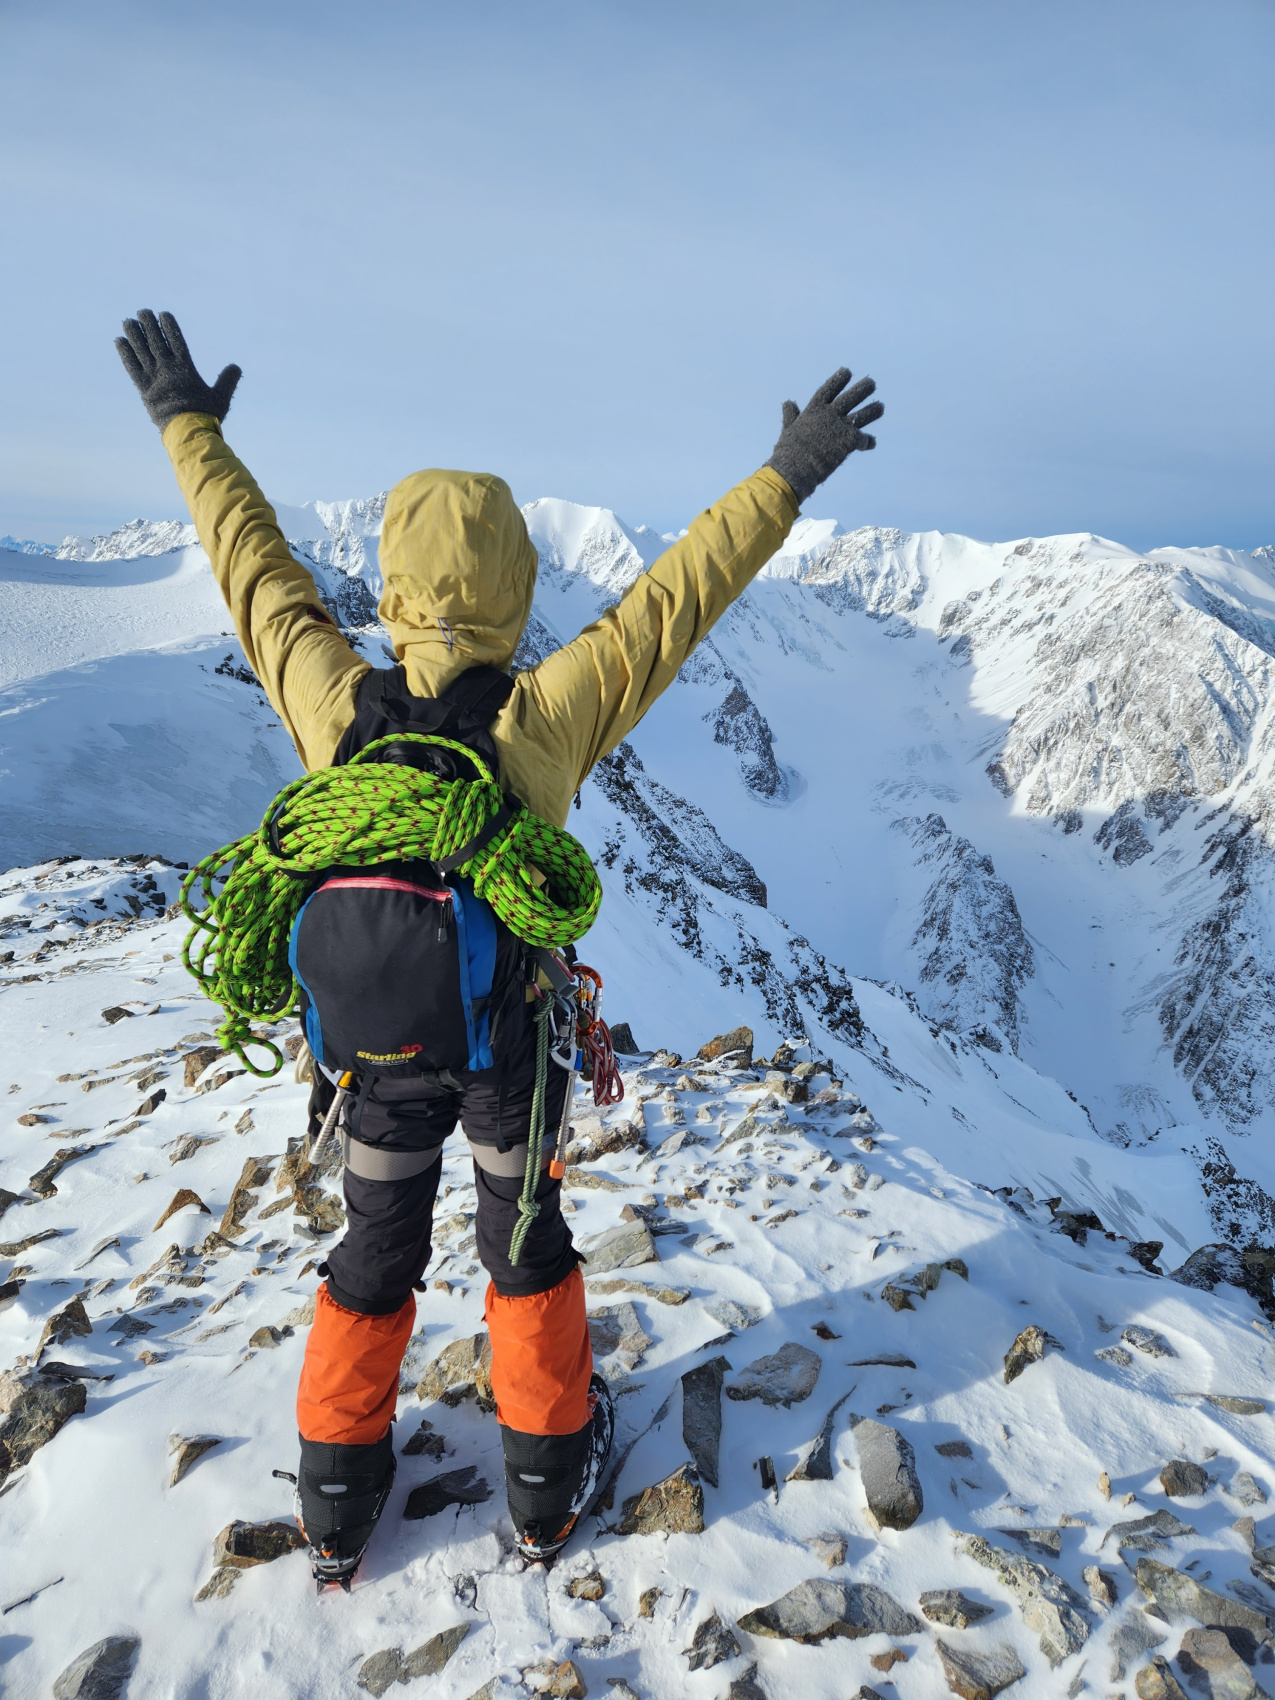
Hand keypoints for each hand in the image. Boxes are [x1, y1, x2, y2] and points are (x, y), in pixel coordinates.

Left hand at [115, 309, 241, 431]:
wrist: (187, 431)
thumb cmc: (206, 415)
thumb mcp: (221, 397)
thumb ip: (227, 381)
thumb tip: (236, 367)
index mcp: (186, 367)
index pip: (175, 339)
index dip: (168, 325)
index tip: (163, 314)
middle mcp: (168, 367)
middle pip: (155, 340)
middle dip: (148, 324)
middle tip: (143, 312)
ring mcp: (154, 376)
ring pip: (141, 349)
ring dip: (134, 334)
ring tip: (129, 322)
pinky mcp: (143, 388)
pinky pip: (131, 366)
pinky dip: (125, 353)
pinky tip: (119, 341)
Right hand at [765, 367, 882, 505]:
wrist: (794, 469)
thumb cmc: (788, 451)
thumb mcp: (788, 428)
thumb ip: (791, 415)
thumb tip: (788, 403)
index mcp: (814, 409)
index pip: (829, 389)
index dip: (838, 379)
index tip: (847, 371)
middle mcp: (829, 414)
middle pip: (851, 397)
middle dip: (863, 389)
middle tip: (871, 383)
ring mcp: (840, 426)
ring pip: (863, 414)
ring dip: (873, 410)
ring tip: (881, 407)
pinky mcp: (848, 441)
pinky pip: (863, 439)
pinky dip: (867, 441)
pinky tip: (871, 443)